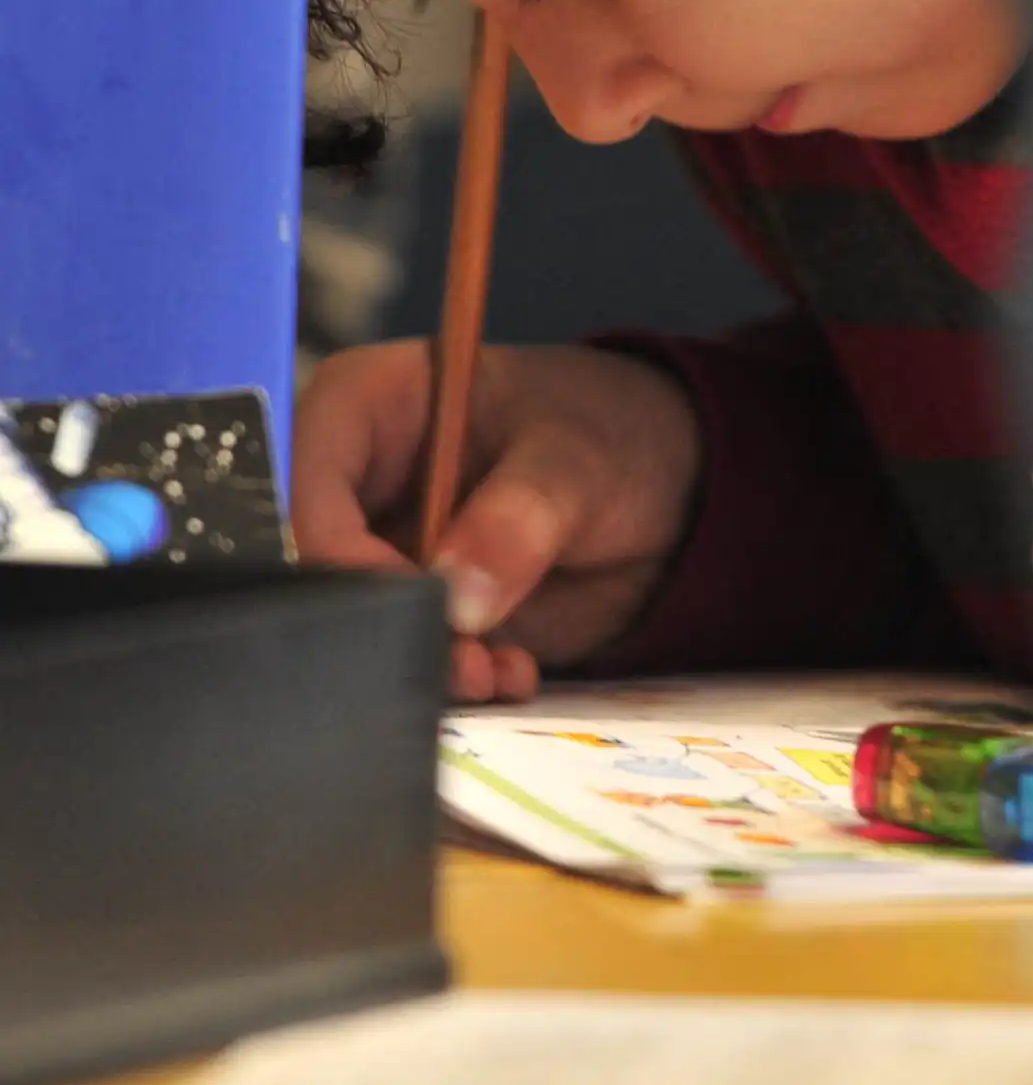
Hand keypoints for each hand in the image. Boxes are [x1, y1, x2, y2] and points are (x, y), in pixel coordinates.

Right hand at [292, 339, 704, 702]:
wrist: (674, 490)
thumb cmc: (613, 433)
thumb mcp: (577, 459)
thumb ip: (521, 514)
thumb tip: (457, 595)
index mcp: (370, 404)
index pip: (307, 481)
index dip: (338, 549)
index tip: (410, 598)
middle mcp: (359, 483)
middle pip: (315, 565)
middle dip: (377, 623)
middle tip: (453, 658)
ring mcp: (385, 550)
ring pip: (357, 622)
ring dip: (418, 663)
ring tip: (491, 675)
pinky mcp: (421, 608)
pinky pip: (407, 655)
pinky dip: (451, 680)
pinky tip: (510, 676)